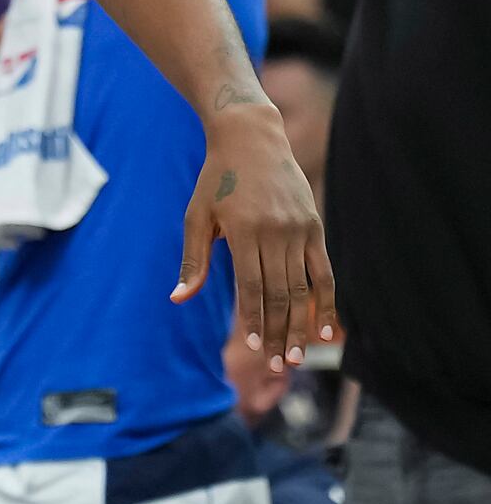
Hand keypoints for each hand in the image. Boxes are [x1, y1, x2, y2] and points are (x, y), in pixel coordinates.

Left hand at [174, 99, 336, 371]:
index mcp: (243, 231)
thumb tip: (178, 299)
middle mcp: (275, 232)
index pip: (251, 286)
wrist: (251, 138)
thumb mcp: (196, 215)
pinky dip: (326, 301)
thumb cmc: (216, 179)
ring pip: (302, 287)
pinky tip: (326, 329)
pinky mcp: (315, 226)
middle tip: (278, 366)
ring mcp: (298, 229)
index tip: (255, 346)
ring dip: (300, 325)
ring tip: (297, 357)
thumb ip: (193, 259)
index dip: (255, 318)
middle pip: (280, 293)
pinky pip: (324, 271)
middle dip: (279, 331)